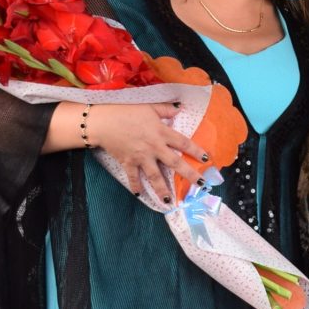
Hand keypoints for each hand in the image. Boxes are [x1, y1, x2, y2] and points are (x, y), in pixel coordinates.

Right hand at [87, 103, 208, 201]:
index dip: (196, 150)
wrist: (102, 121)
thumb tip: (179, 108)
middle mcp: (154, 147)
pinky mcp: (127, 162)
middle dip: (188, 174)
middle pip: (174, 163)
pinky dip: (136, 186)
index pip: (183, 143)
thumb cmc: (126, 110)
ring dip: (163, 190)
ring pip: (155, 176)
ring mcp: (141, 157)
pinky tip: (140, 195)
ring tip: (170, 202)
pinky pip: (133, 177)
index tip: (206, 159)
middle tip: (199, 185)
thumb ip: (165, 109)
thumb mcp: (148, 106)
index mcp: (161, 132)